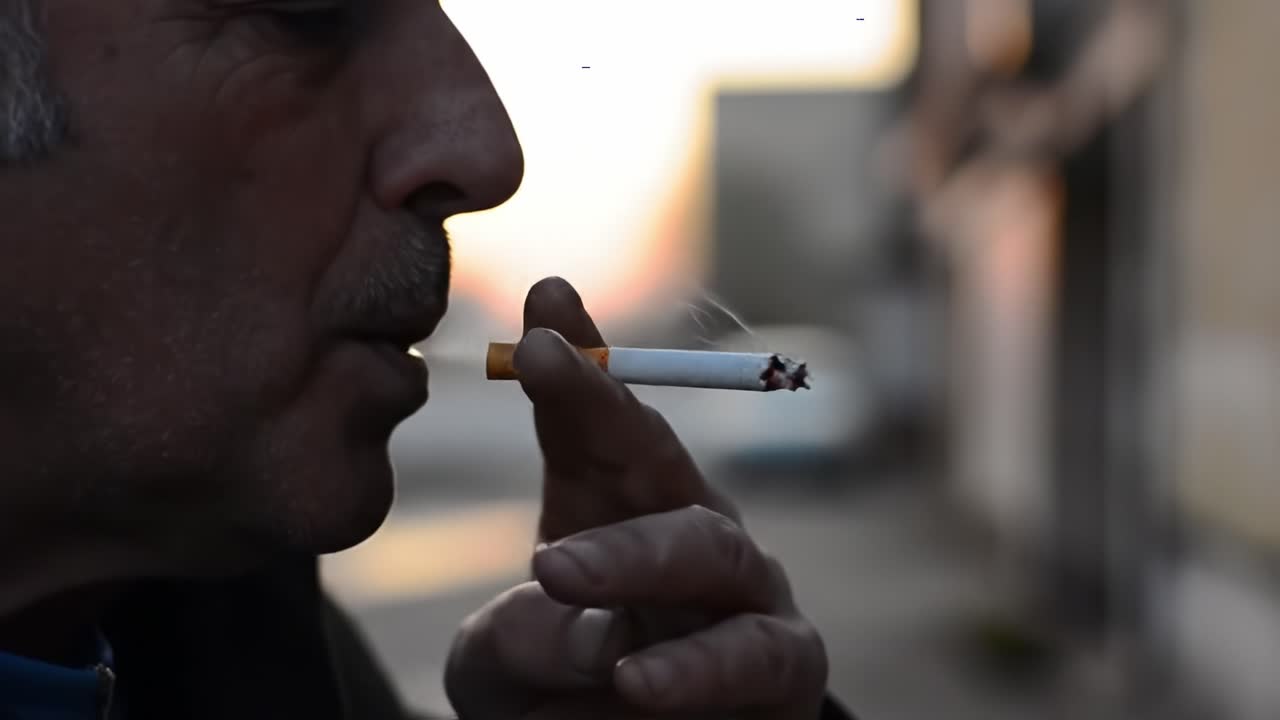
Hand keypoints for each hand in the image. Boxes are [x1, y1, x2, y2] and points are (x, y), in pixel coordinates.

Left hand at [444, 278, 828, 717]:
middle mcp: (686, 534)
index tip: (546, 300)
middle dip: (604, 405)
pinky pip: (753, 655)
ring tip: (555, 567)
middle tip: (540, 365)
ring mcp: (743, 596)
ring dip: (637, 551)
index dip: (576, 362)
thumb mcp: (503, 660)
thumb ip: (516, 635)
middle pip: (659, 456)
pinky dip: (698, 667)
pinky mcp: (782, 669)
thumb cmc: (561, 698)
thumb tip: (567, 610)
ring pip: (713, 547)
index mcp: (614, 510)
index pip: (596, 426)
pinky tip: (636, 683)